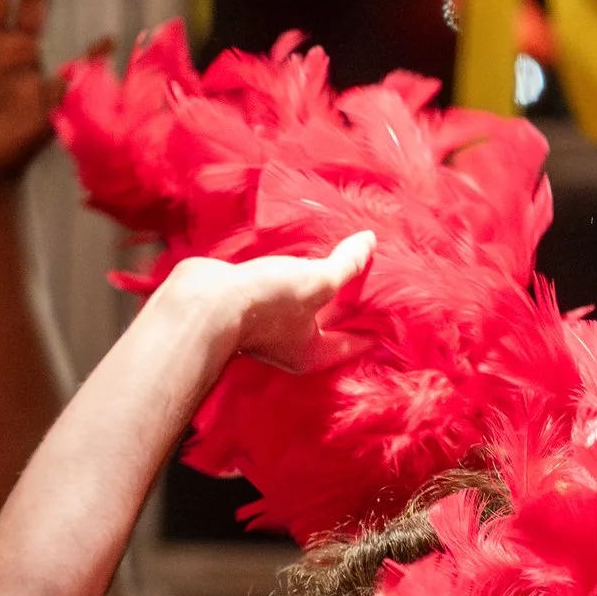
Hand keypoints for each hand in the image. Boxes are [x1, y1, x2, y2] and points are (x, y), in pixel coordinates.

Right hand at [159, 234, 376, 374]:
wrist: (202, 303)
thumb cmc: (264, 303)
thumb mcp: (316, 281)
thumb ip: (346, 265)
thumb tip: (370, 243)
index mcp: (314, 353)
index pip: (355, 342)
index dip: (376, 327)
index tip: (394, 314)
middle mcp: (293, 345)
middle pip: (332, 323)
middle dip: (350, 303)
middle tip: (374, 280)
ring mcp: (271, 327)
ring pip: (307, 307)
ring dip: (322, 287)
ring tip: (342, 263)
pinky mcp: (253, 307)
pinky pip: (286, 292)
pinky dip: (298, 278)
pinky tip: (302, 260)